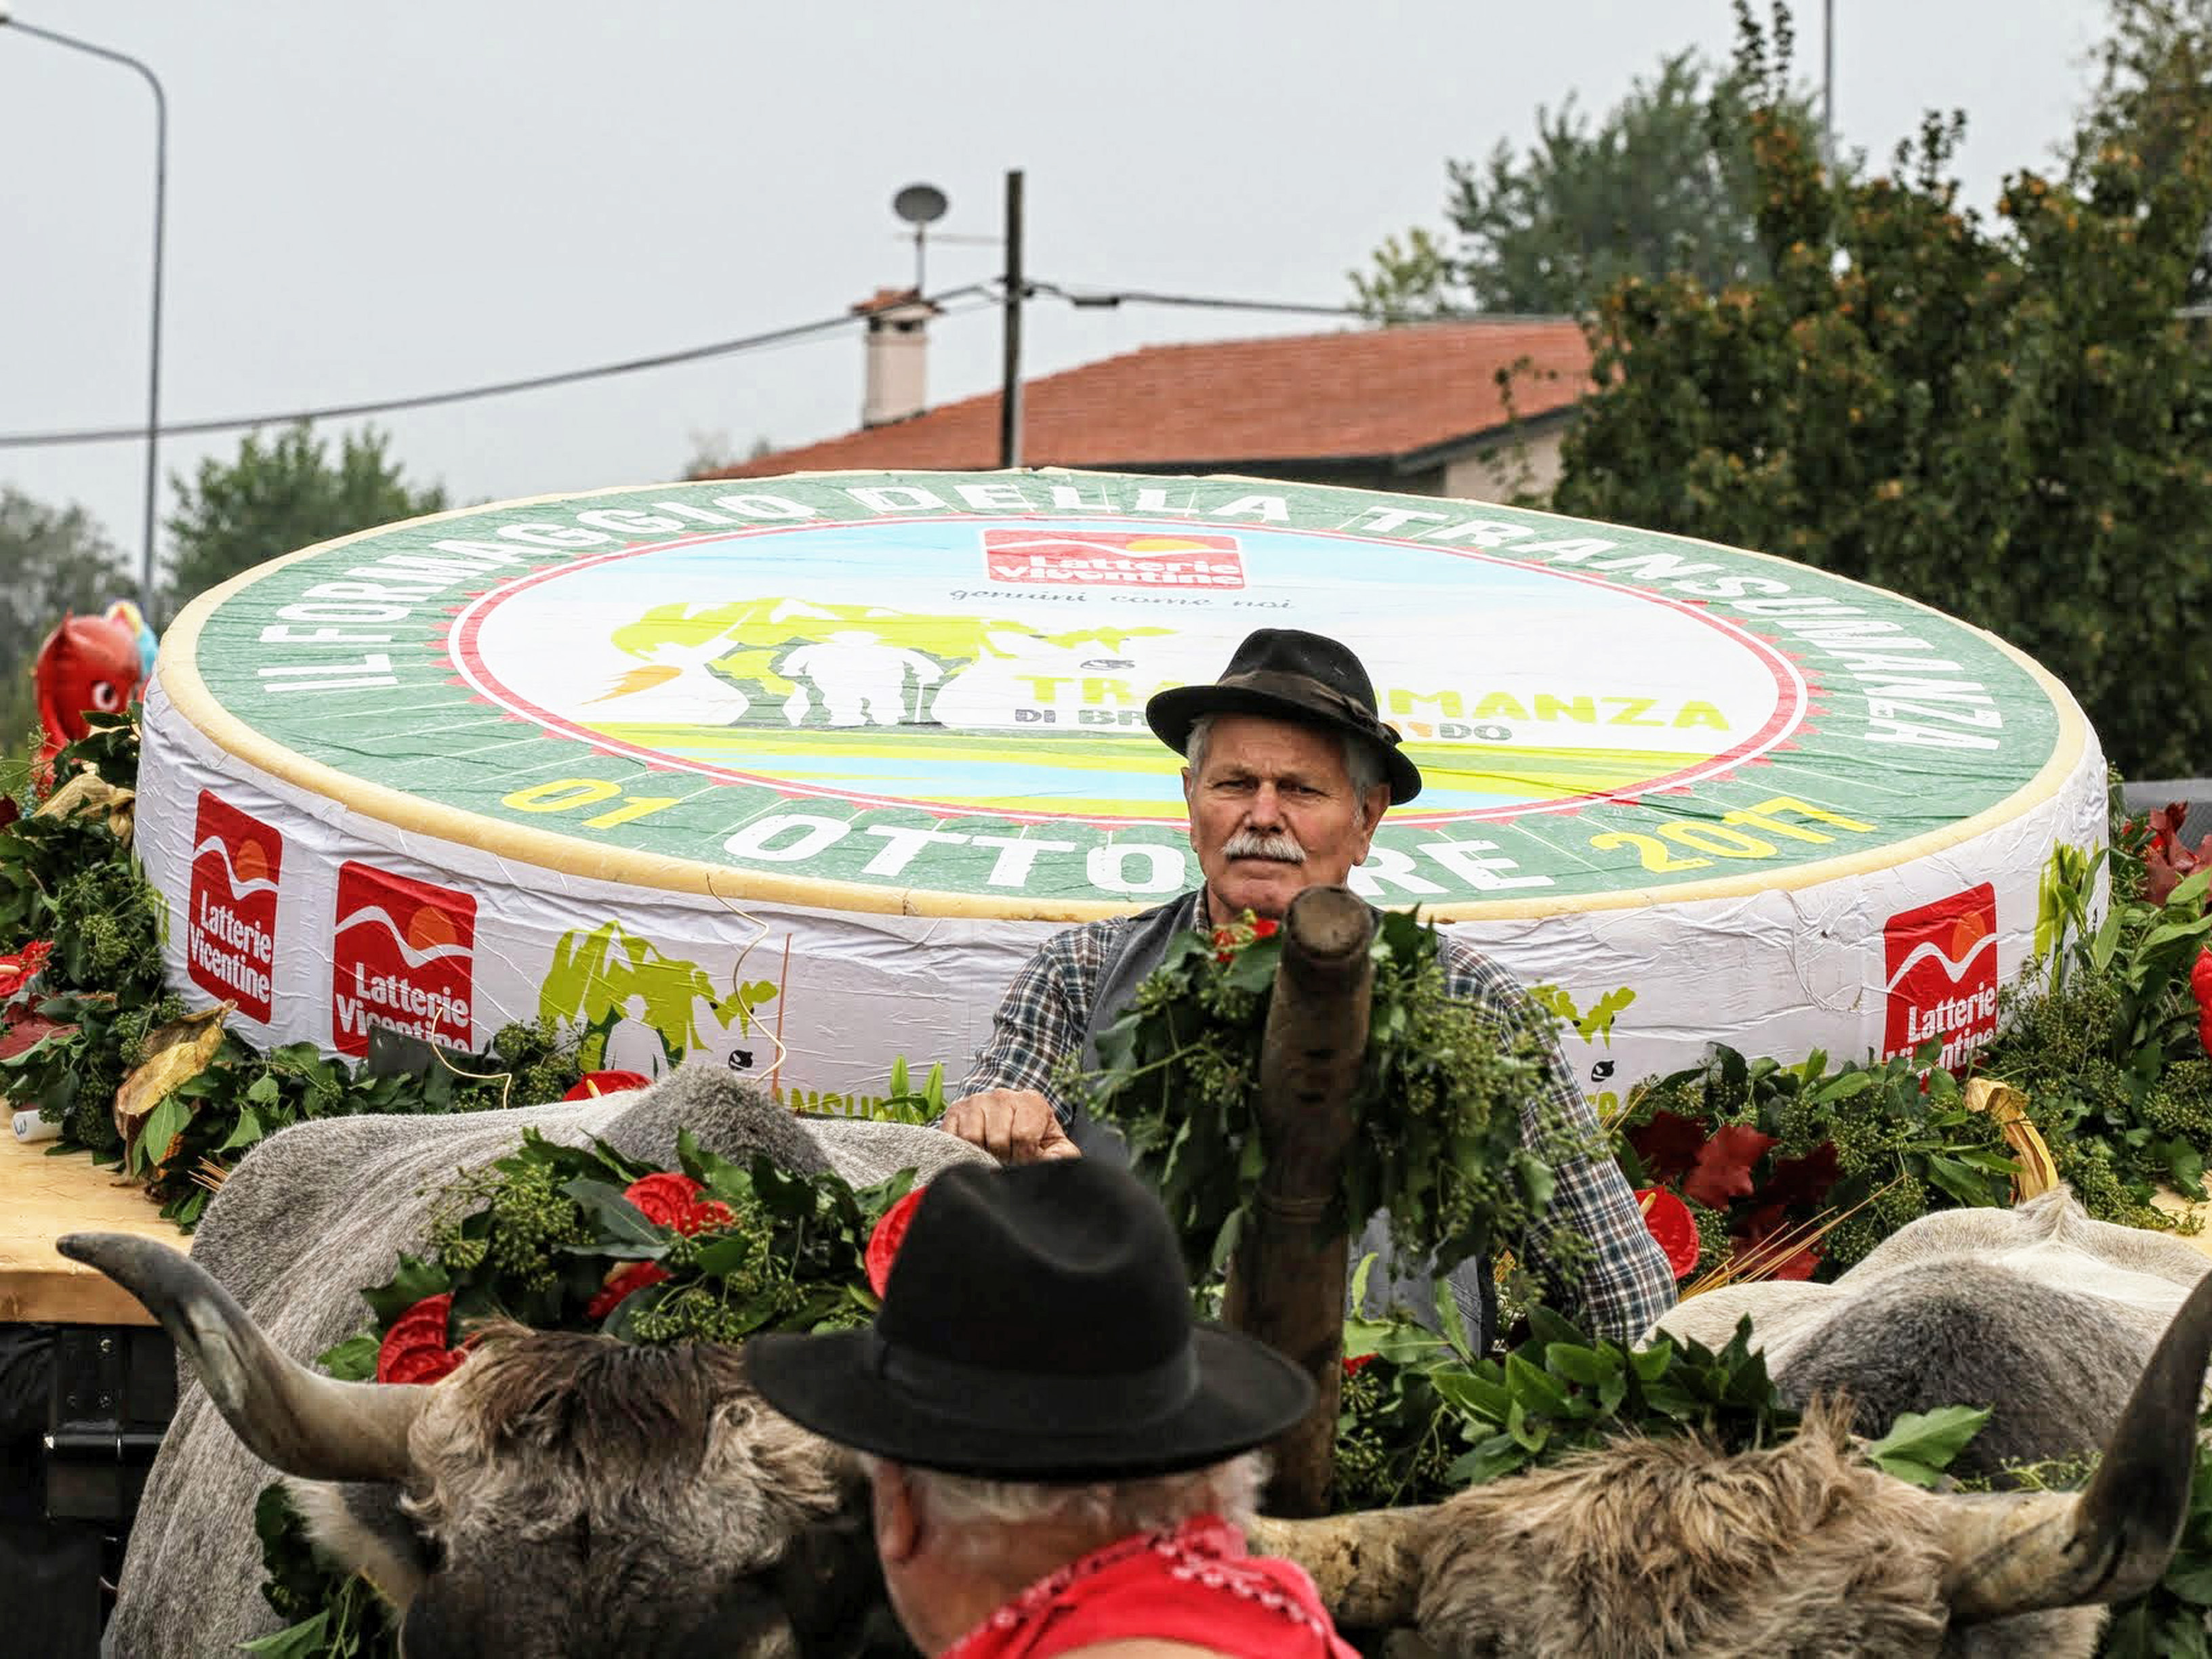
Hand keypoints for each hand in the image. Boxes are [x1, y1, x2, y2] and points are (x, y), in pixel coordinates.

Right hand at [940, 1089, 1080, 1164]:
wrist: (1011, 1122)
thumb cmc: (1035, 1138)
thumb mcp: (1056, 1147)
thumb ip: (1062, 1157)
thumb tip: (1050, 1165)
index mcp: (1031, 1101)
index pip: (1023, 1136)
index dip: (1025, 1157)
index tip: (1026, 1160)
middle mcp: (1002, 1095)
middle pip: (997, 1139)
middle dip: (1003, 1158)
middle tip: (1008, 1161)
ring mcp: (976, 1101)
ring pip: (972, 1138)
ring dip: (982, 1154)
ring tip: (992, 1156)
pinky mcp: (956, 1110)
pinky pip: (953, 1136)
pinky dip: (961, 1150)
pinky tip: (975, 1153)